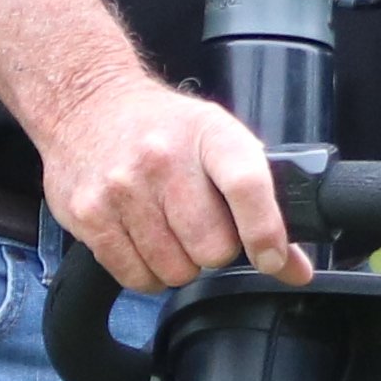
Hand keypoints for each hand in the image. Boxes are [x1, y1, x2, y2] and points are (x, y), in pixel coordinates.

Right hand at [40, 78, 306, 295]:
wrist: (86, 103)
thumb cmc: (162, 128)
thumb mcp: (218, 141)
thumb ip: (261, 200)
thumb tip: (293, 266)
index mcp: (209, 134)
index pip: (246, 184)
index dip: (265, 231)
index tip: (271, 257)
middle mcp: (163, 158)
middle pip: (212, 247)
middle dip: (215, 251)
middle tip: (201, 228)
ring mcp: (122, 187)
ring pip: (174, 270)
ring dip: (179, 264)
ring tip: (168, 230)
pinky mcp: (89, 214)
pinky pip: (134, 277)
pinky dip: (146, 273)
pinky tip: (144, 241)